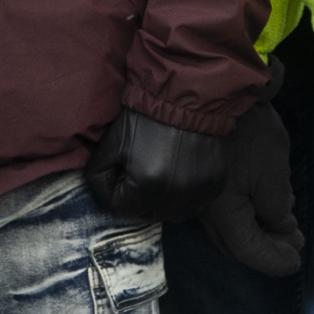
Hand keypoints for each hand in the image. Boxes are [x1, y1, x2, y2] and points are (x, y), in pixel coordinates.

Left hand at [83, 110, 228, 226]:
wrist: (185, 98)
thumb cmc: (144, 118)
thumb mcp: (111, 143)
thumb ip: (98, 174)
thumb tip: (103, 194)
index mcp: (146, 187)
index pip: (120, 209)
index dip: (114, 191)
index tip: (118, 174)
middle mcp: (174, 197)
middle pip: (147, 214)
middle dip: (136, 199)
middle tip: (137, 174)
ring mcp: (198, 193)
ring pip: (172, 214)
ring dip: (162, 201)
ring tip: (158, 176)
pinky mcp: (214, 186)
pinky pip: (195, 204)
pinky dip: (184, 196)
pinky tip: (179, 175)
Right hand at [199, 93, 303, 277]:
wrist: (209, 90)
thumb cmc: (246, 133)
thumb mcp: (273, 174)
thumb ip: (277, 210)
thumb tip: (282, 230)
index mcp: (223, 214)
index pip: (251, 252)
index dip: (276, 260)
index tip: (297, 259)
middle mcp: (205, 211)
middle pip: (237, 245)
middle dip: (267, 248)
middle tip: (293, 241)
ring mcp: (200, 195)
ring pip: (229, 228)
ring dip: (257, 229)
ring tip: (283, 218)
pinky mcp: (201, 179)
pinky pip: (224, 209)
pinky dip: (246, 213)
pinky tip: (263, 198)